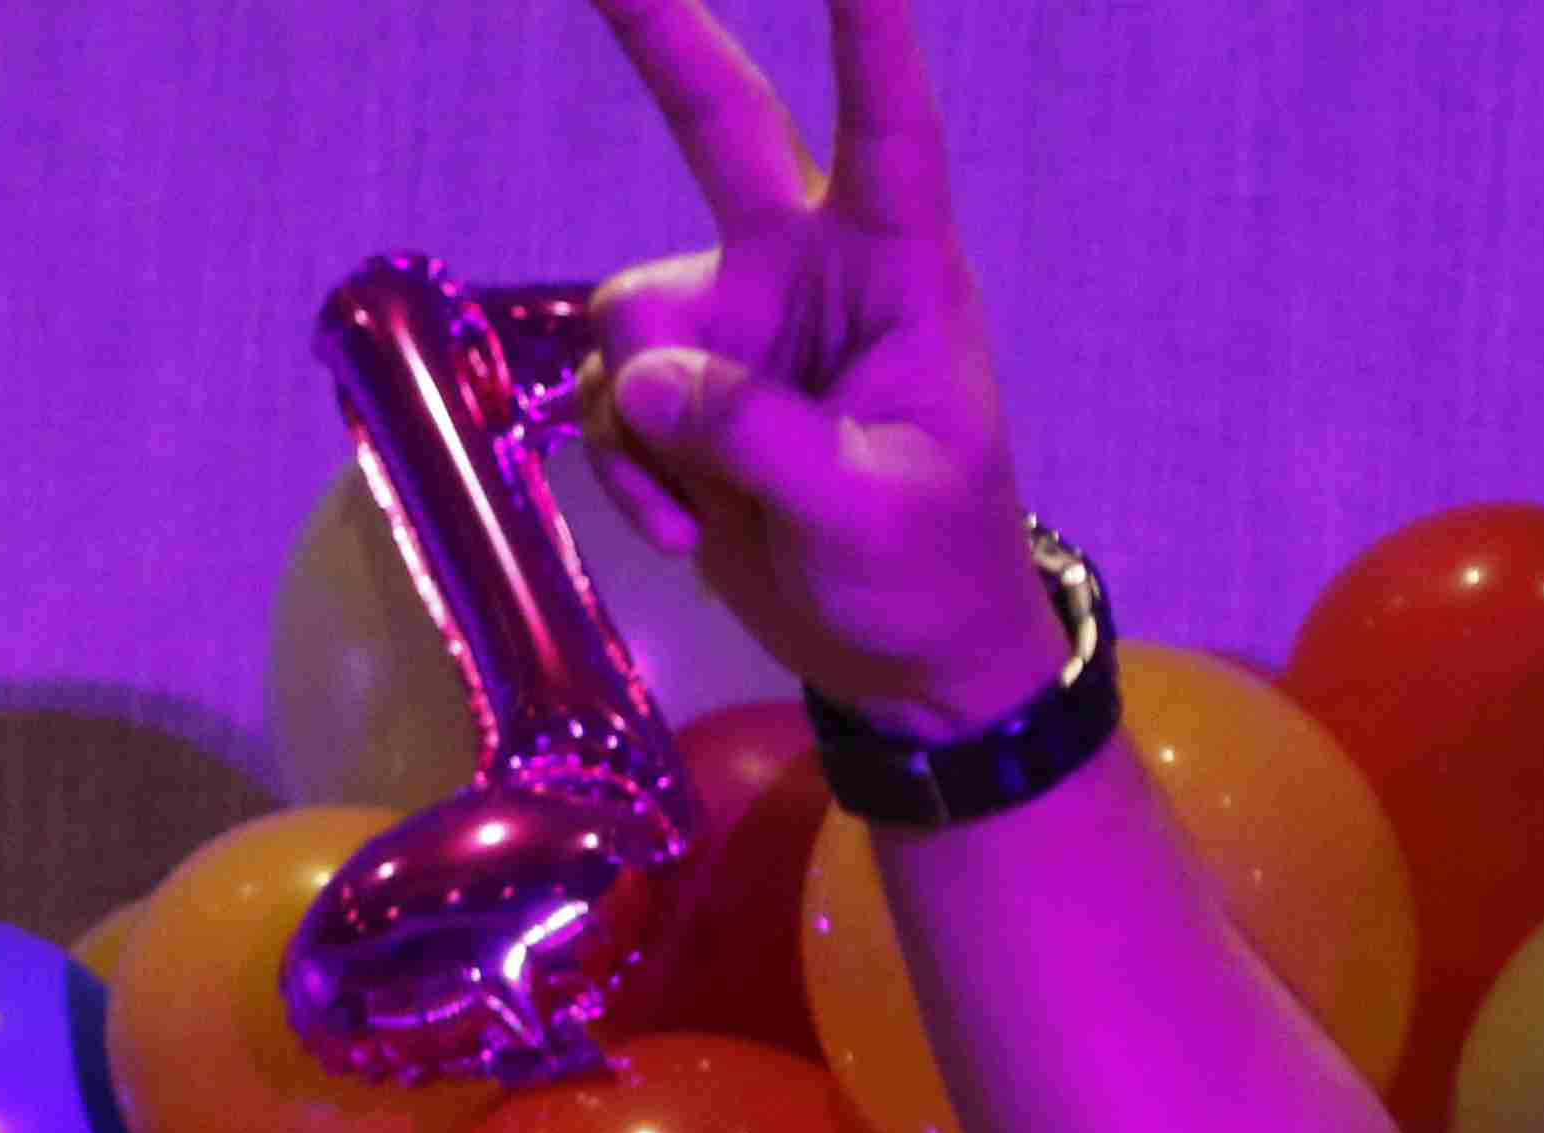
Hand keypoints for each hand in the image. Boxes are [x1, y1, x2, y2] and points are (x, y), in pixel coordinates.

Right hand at [572, 0, 1060, 722]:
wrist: (903, 659)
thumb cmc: (929, 572)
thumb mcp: (868, 514)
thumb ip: (764, 441)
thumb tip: (653, 382)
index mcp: (901, 276)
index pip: (889, 137)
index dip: (868, 39)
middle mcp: (808, 269)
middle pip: (717, 122)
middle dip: (654, 26)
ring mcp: (737, 319)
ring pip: (633, 317)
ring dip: (651, 425)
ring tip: (715, 510)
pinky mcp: (681, 382)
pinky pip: (614, 399)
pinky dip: (632, 471)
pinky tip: (686, 529)